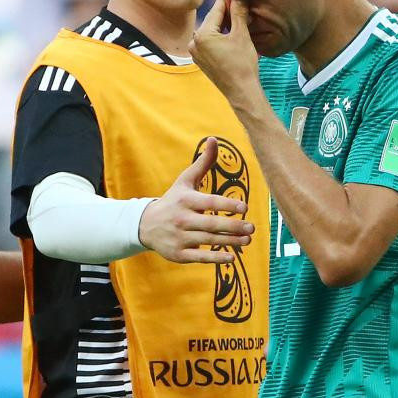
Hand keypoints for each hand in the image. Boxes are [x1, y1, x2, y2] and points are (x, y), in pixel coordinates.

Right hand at [138, 137, 254, 262]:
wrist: (146, 225)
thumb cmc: (173, 200)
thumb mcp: (185, 181)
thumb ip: (202, 163)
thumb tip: (214, 139)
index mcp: (185, 200)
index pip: (209, 203)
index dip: (227, 205)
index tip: (244, 207)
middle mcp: (181, 219)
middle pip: (211, 224)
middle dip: (233, 226)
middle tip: (252, 227)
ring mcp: (179, 237)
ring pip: (209, 241)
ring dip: (230, 241)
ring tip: (248, 239)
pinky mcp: (179, 254)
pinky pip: (200, 257)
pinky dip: (216, 258)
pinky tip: (232, 256)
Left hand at [189, 0, 262, 103]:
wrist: (241, 91)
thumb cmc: (243, 64)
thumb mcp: (242, 35)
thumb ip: (238, 14)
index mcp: (202, 35)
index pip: (216, 10)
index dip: (228, 0)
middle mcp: (194, 42)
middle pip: (212, 20)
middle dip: (227, 12)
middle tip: (241, 4)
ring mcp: (196, 52)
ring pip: (211, 30)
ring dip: (225, 24)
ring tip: (241, 18)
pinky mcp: (201, 59)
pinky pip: (210, 41)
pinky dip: (220, 35)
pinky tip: (233, 32)